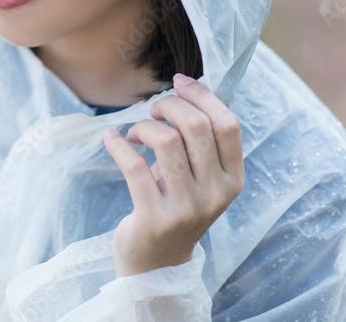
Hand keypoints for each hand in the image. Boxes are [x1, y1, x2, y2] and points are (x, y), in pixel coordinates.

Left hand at [103, 73, 243, 277]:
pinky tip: (112, 140)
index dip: (203, 95)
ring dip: (144, 126)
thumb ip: (200, 142)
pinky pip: (134, 166)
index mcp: (233, 179)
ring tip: (135, 132)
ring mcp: (186, 208)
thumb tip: (186, 89)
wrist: (157, 263)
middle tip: (153, 110)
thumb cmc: (176, 206)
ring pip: (167, 142)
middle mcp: (215, 194)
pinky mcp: (153, 217)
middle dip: (170, 106)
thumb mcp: (200, 178)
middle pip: (196, 127)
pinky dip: (118, 145)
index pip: (228, 125)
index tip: (179, 82)